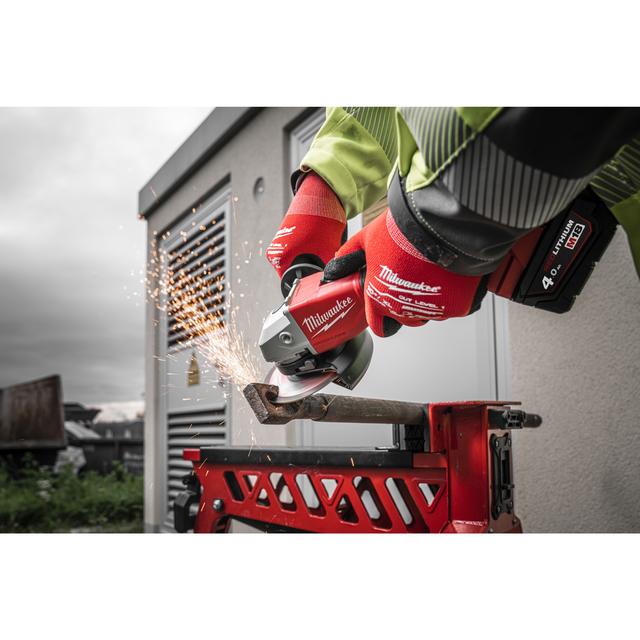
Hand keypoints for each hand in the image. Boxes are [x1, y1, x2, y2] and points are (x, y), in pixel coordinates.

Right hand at [266, 173, 345, 286]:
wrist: (320, 195)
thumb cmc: (320, 218)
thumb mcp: (327, 252)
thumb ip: (326, 273)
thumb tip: (332, 286)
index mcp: (279, 258)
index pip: (292, 286)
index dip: (308, 290)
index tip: (320, 291)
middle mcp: (276, 253)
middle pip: (295, 276)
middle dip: (311, 278)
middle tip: (325, 276)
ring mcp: (281, 245)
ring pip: (298, 265)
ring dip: (312, 266)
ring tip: (324, 260)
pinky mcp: (288, 239)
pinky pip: (299, 255)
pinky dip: (310, 256)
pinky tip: (321, 251)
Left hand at [323, 209, 485, 336]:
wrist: (441, 220)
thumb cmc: (402, 230)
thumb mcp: (367, 238)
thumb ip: (349, 257)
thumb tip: (332, 271)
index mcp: (380, 298)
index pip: (378, 326)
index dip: (381, 317)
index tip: (386, 309)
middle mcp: (405, 310)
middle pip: (407, 319)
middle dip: (408, 304)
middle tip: (413, 279)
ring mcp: (434, 310)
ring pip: (431, 312)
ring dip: (431, 298)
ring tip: (432, 272)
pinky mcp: (460, 305)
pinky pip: (456, 305)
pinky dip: (454, 293)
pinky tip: (451, 273)